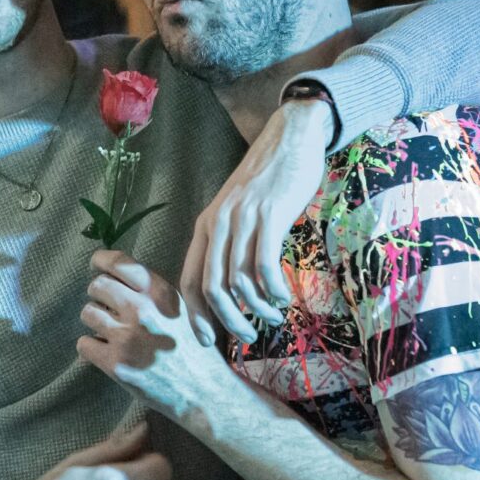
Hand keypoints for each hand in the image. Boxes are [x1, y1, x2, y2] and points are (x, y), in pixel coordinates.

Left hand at [79, 249, 235, 425]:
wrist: (203, 391)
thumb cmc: (191, 348)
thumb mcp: (180, 308)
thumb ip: (151, 291)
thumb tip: (114, 274)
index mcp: (159, 293)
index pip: (118, 263)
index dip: (100, 261)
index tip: (96, 265)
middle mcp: (142, 310)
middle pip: (97, 286)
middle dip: (99, 296)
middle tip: (109, 310)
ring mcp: (127, 337)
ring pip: (87, 313)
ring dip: (95, 322)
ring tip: (111, 333)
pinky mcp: (116, 364)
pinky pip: (84, 343)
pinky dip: (92, 348)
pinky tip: (107, 352)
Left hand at [181, 97, 332, 345]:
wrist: (290, 139)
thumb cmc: (268, 181)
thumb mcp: (238, 211)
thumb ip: (231, 244)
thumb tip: (234, 289)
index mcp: (206, 226)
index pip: (189, 280)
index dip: (196, 316)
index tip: (209, 340)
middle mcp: (218, 223)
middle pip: (212, 287)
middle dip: (228, 321)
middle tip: (246, 337)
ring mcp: (243, 218)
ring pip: (239, 280)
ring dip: (257, 308)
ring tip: (273, 317)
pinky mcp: (269, 214)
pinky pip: (265, 264)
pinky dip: (273, 289)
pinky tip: (283, 297)